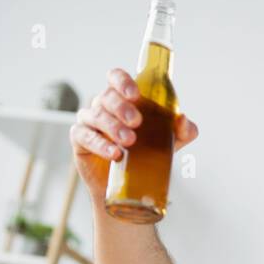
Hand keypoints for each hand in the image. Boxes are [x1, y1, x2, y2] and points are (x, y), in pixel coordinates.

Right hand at [70, 67, 198, 198]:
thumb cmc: (148, 155)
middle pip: (106, 96)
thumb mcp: (171, 142)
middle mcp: (104, 106)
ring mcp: (90, 122)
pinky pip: (84, 136)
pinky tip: (115, 154)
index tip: (135, 95)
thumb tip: (183, 120)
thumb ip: (183, 130)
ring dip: (113, 126)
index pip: (116, 77)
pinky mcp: (80, 140)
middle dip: (122, 107)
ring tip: (129, 141)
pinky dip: (100, 144)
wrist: (131, 186)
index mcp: (123, 98)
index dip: (122, 81)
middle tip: (137, 122)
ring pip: (95, 115)